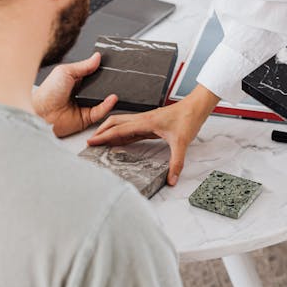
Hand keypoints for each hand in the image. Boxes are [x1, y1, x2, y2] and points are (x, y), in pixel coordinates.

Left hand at [32, 52, 117, 137]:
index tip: (110, 64)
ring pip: (102, 99)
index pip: (92, 73)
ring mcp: (84, 105)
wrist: (42, 114)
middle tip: (116, 75)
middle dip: (107, 81)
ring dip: (109, 93)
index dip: (100, 69)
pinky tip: (112, 98)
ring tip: (117, 86)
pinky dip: (108, 105)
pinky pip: (101, 111)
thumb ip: (83, 65)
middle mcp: (80, 92)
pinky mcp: (87, 117)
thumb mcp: (65, 71)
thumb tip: (97, 57)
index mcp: (74, 80)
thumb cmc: (48, 92)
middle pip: (99, 86)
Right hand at [87, 84, 219, 185]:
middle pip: (116, 122)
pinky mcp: (150, 123)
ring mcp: (146, 120)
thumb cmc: (188, 119)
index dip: (104, 136)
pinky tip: (120, 140)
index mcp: (146, 122)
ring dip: (110, 131)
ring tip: (101, 141)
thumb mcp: (182, 143)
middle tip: (91, 141)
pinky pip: (132, 128)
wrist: (196, 107)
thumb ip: (176, 163)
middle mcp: (143, 119)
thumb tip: (172, 179)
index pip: (119, 129)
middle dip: (101, 131)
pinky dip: (122, 134)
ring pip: (122, 124)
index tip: (91, 142)